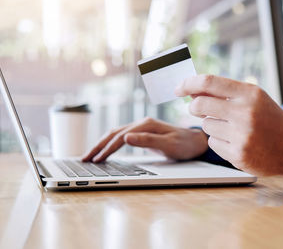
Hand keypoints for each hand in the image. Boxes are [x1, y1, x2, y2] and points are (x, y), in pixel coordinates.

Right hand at [82, 117, 207, 162]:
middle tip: (85, 158)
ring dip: (102, 144)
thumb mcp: (169, 144)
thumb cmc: (186, 144)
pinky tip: (106, 149)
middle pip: (114, 133)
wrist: (197, 142)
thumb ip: (147, 141)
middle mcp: (142, 124)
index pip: (120, 137)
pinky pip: (122, 137)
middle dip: (98, 146)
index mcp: (146, 125)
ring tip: (91, 155)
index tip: (96, 160)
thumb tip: (126, 138)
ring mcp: (142, 128)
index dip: (106, 149)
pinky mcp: (143, 133)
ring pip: (116, 134)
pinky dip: (110, 143)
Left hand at [175, 74, 282, 183]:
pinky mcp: (238, 155)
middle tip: (198, 108)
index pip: (208, 82)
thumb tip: (192, 90)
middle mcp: (245, 113)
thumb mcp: (254, 99)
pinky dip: (220, 142)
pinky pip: (213, 144)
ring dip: (213, 126)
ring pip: (206, 126)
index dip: (188, 83)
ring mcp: (242, 136)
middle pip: (199, 105)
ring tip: (232, 128)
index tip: (178, 88)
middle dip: (194, 106)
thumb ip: (226, 92)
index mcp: (250, 94)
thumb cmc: (272, 120)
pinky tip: (237, 142)